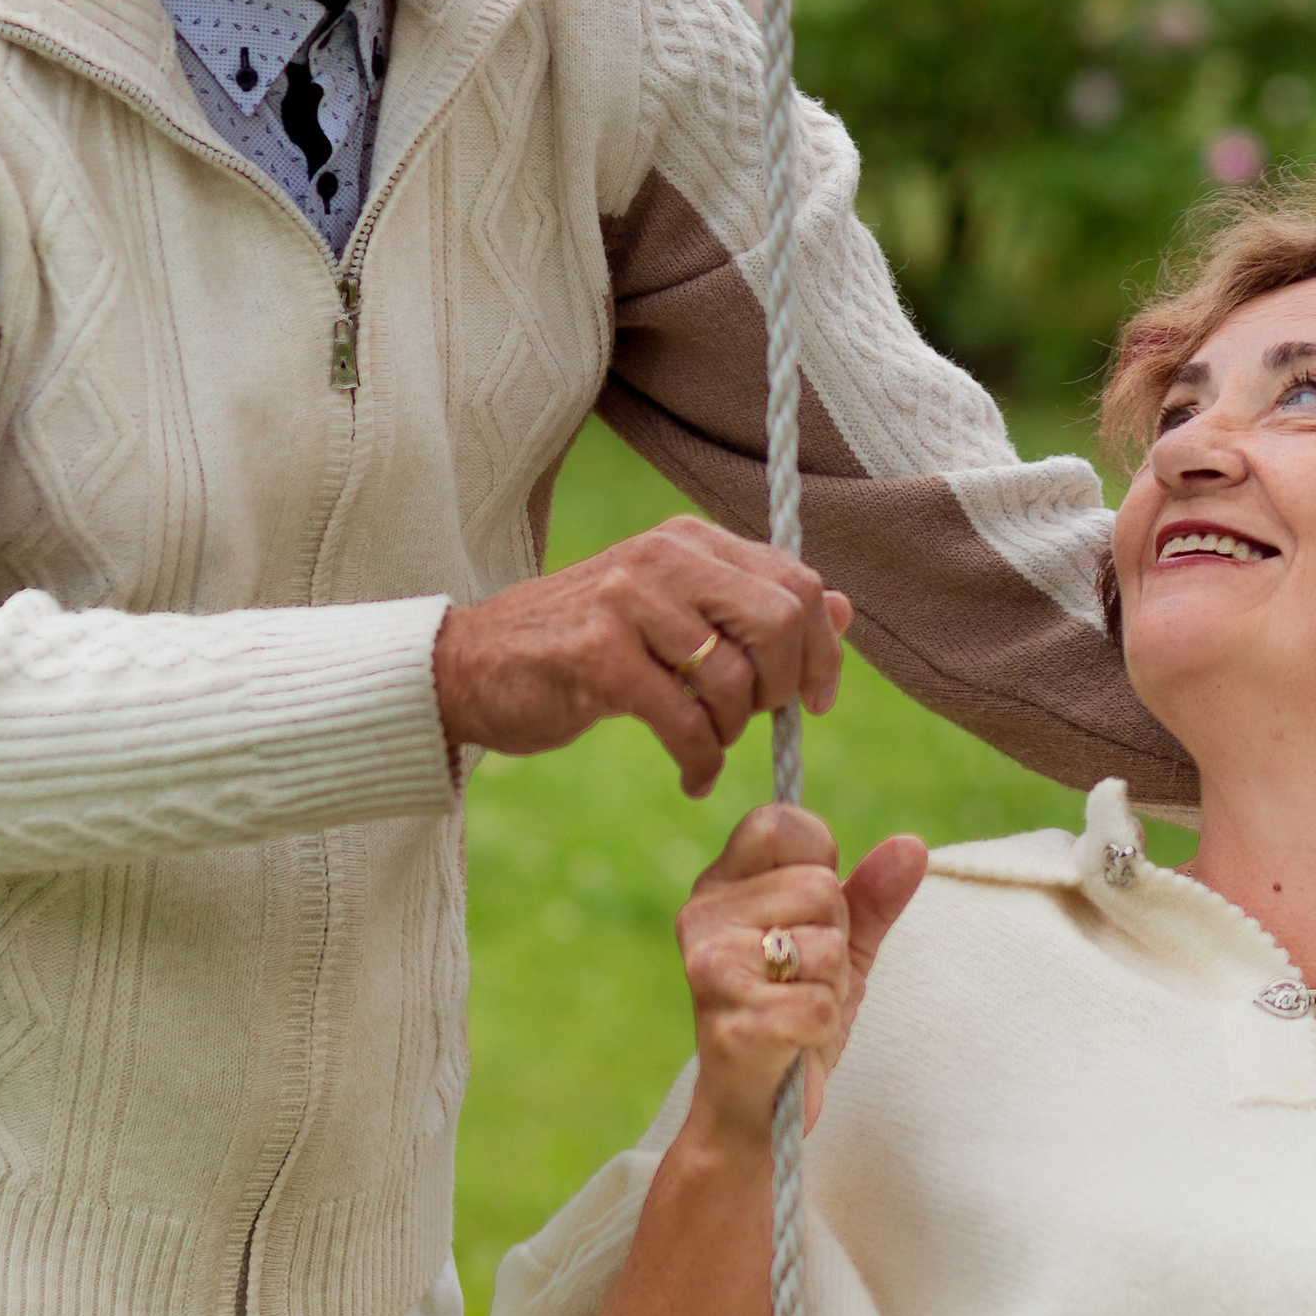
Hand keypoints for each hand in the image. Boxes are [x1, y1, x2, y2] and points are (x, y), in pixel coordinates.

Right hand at [434, 516, 852, 800]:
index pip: (796, 581)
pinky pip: (685, 720)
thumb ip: (753, 609)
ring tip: (706, 746)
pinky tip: (692, 775)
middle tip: (756, 722)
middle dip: (783, 687)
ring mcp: (626, 599)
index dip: (820, 647)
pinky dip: (700, 760)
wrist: (471, 666)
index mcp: (688, 540)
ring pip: (733, 678)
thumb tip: (843, 609)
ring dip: (732, 732)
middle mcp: (661, 556)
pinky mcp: (597, 653)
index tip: (813, 700)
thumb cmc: (582, 647)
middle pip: (780, 620)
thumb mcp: (672, 614)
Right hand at [673, 801, 928, 1155]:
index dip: (819, 860)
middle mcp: (704, 917)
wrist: (757, 1110)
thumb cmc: (794, 1015)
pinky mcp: (733, 1023)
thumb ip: (871, 895)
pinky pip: (821, 1003)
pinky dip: (824, 1027)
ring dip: (832, 985)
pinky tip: (796, 1039)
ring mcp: (712, 969)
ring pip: (825, 945)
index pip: (779, 823)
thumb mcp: (840, 947)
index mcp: (720, 886)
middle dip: (835, 937)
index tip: (812, 908)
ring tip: (797, 1006)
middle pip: (818, 886)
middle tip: (803, 975)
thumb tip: (912, 845)